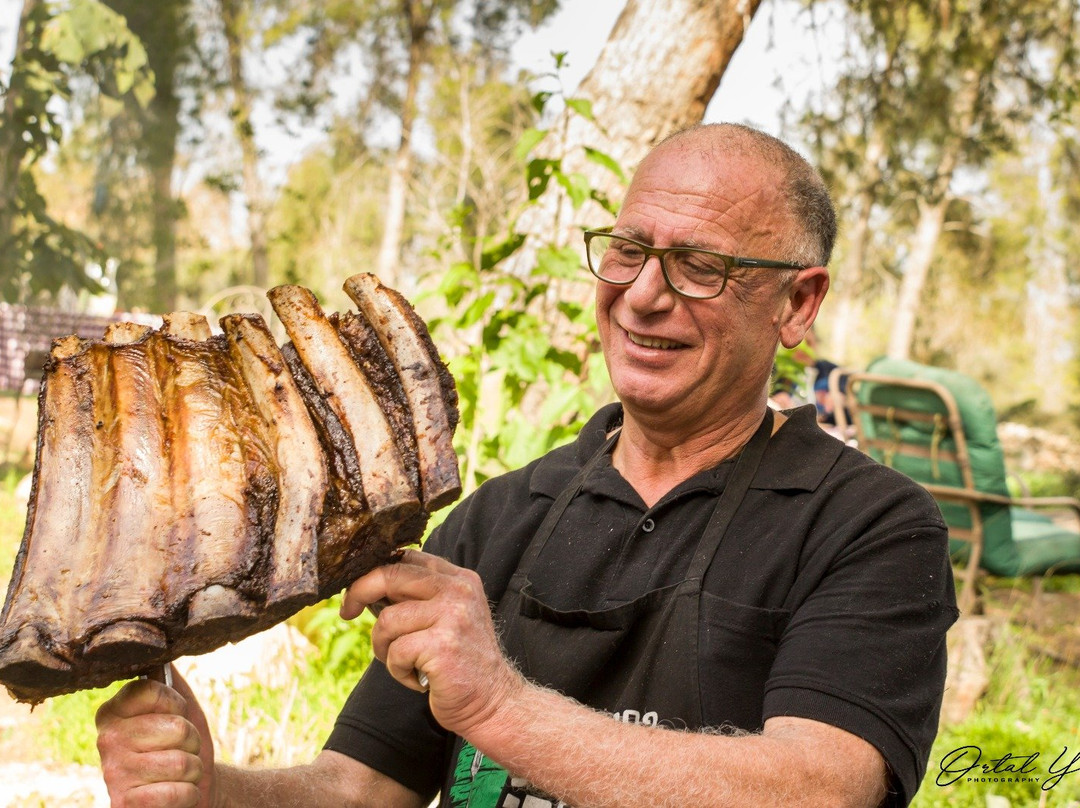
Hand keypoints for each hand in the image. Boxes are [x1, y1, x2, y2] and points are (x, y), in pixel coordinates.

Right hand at [96, 665, 214, 807]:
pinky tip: (174, 794)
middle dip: (192, 741)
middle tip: (181, 749)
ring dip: (192, 769)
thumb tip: (160, 644)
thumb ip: (166, 676)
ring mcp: (113, 775)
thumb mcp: (179, 705)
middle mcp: (106, 740)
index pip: (150, 691)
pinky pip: (177, 792)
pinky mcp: (124, 805)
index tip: (175, 714)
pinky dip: (187, 794)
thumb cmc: (183, 743)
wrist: (191, 789)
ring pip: (181, 762)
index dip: (176, 704)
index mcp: (113, 711)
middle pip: (175, 728)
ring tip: (179, 772)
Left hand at [341, 549, 524, 737]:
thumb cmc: (460, 663)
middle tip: (347, 611)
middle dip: (359, 592)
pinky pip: (396, 652)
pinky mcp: (443, 645)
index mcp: (460, 579)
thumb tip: (367, 587)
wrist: (493, 701)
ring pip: (387, 620)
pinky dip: (398, 671)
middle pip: (390, 575)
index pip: (407, 558)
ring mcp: (452, 616)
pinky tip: (418, 680)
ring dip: (384, 648)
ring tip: (405, 664)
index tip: (358, 591)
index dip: (374, 571)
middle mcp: (459, 591)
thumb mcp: (448, 618)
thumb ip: (418, 598)